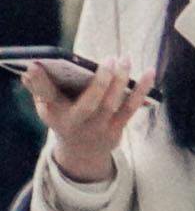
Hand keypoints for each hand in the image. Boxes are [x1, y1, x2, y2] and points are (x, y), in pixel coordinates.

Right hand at [36, 63, 138, 184]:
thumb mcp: (46, 106)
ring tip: (125, 59)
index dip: (39, 81)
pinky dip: (142, 89)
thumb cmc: (63, 117)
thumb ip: (39, 88)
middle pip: (90, 103)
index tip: (34, 65)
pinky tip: (150, 72)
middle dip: (101, 81)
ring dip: (122, 80)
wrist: (81, 151)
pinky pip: (131, 108)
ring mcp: (98, 127)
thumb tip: (28, 68)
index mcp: (54, 112)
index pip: (45, 95)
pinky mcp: (116, 128)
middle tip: (110, 58)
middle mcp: (76, 122)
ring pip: (113, 104)